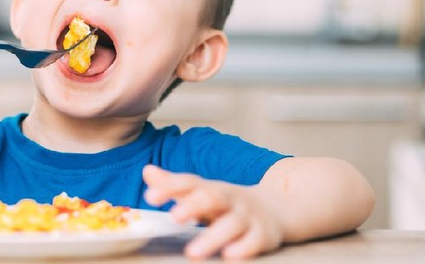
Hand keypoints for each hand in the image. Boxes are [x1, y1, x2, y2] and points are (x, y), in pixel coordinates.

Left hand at [143, 164, 283, 259]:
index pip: (190, 183)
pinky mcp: (262, 235)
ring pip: (231, 224)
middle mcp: (229, 199)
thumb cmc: (228, 203)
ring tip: (193, 251)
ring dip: (212, 237)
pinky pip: (254, 241)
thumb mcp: (202, 191)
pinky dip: (243, 247)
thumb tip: (148, 171)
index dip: (170, 187)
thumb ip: (174, 185)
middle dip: (193, 206)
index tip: (150, 197)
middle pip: (212, 198)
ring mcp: (247, 216)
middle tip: (174, 217)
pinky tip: (229, 254)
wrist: (276, 208)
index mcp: (211, 188)